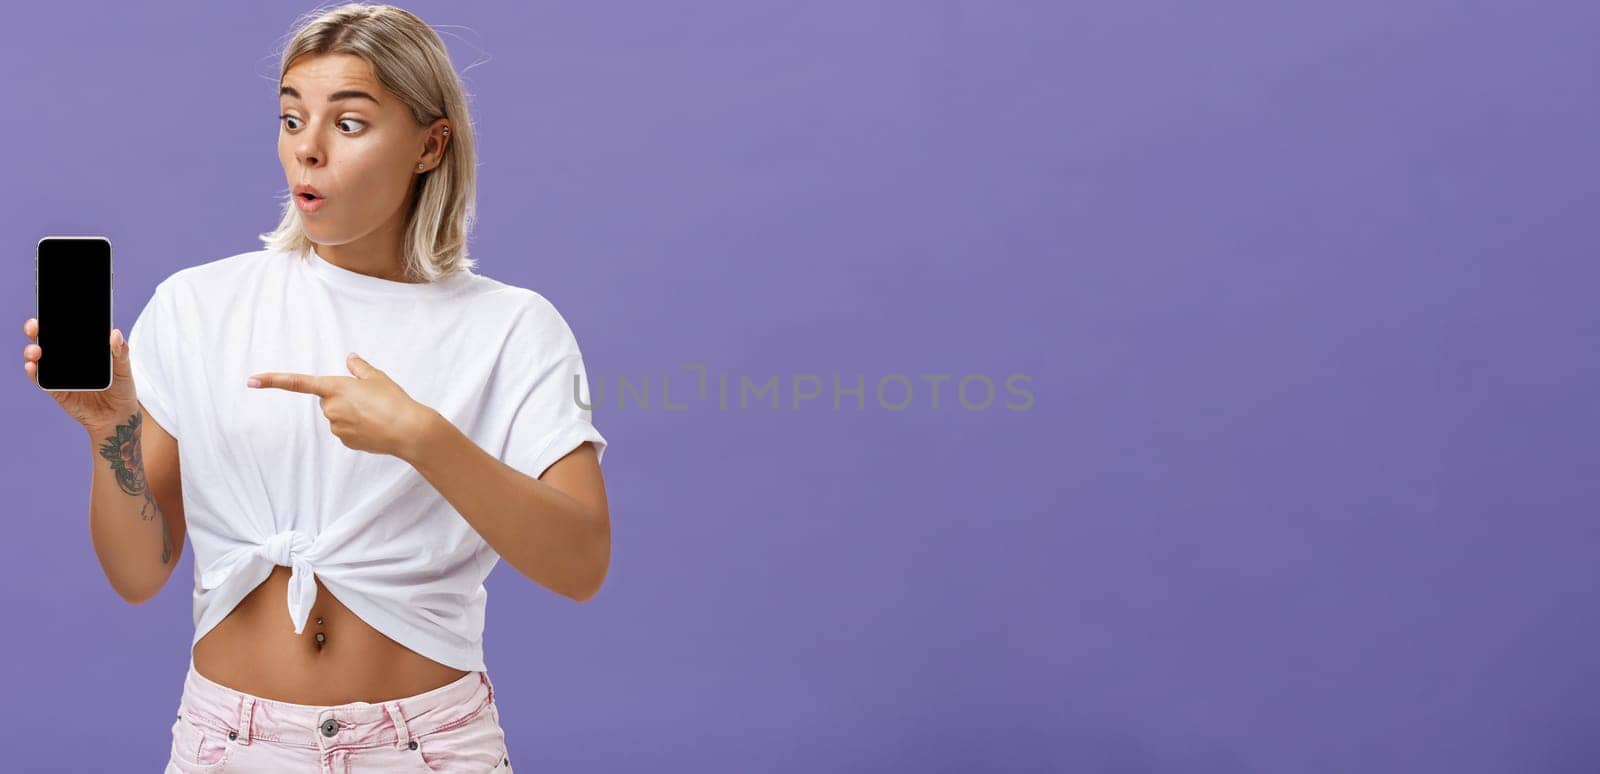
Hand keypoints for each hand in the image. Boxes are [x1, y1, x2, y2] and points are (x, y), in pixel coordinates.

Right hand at [23, 317, 140, 433]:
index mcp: (82, 347)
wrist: (118, 416)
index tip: (49, 309)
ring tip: (36, 351)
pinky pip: (42, 380)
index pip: (65, 329)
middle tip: (34, 326)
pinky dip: (35, 373)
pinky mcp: (56, 390)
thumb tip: (114, 333)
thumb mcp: (125, 368)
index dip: (54, 318)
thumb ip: (120, 352)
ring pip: (39, 358)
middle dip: (35, 330)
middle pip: (46, 339)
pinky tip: (33, 367)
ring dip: (32, 352)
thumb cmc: (121, 387)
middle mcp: (67, 358)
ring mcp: (60, 373)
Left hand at [247, 353, 436, 459]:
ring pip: (338, 417)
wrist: (407, 430)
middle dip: (343, 398)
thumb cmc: (393, 400)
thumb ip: (359, 368)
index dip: (273, 380)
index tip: (251, 381)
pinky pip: (347, 431)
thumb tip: (350, 358)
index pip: (298, 383)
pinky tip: (376, 427)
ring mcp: (337, 427)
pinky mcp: (346, 442)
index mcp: (335, 387)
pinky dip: (358, 428)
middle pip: (328, 400)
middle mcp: (330, 408)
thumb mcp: (377, 377)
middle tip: (368, 398)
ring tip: (376, 413)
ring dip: (352, 414)